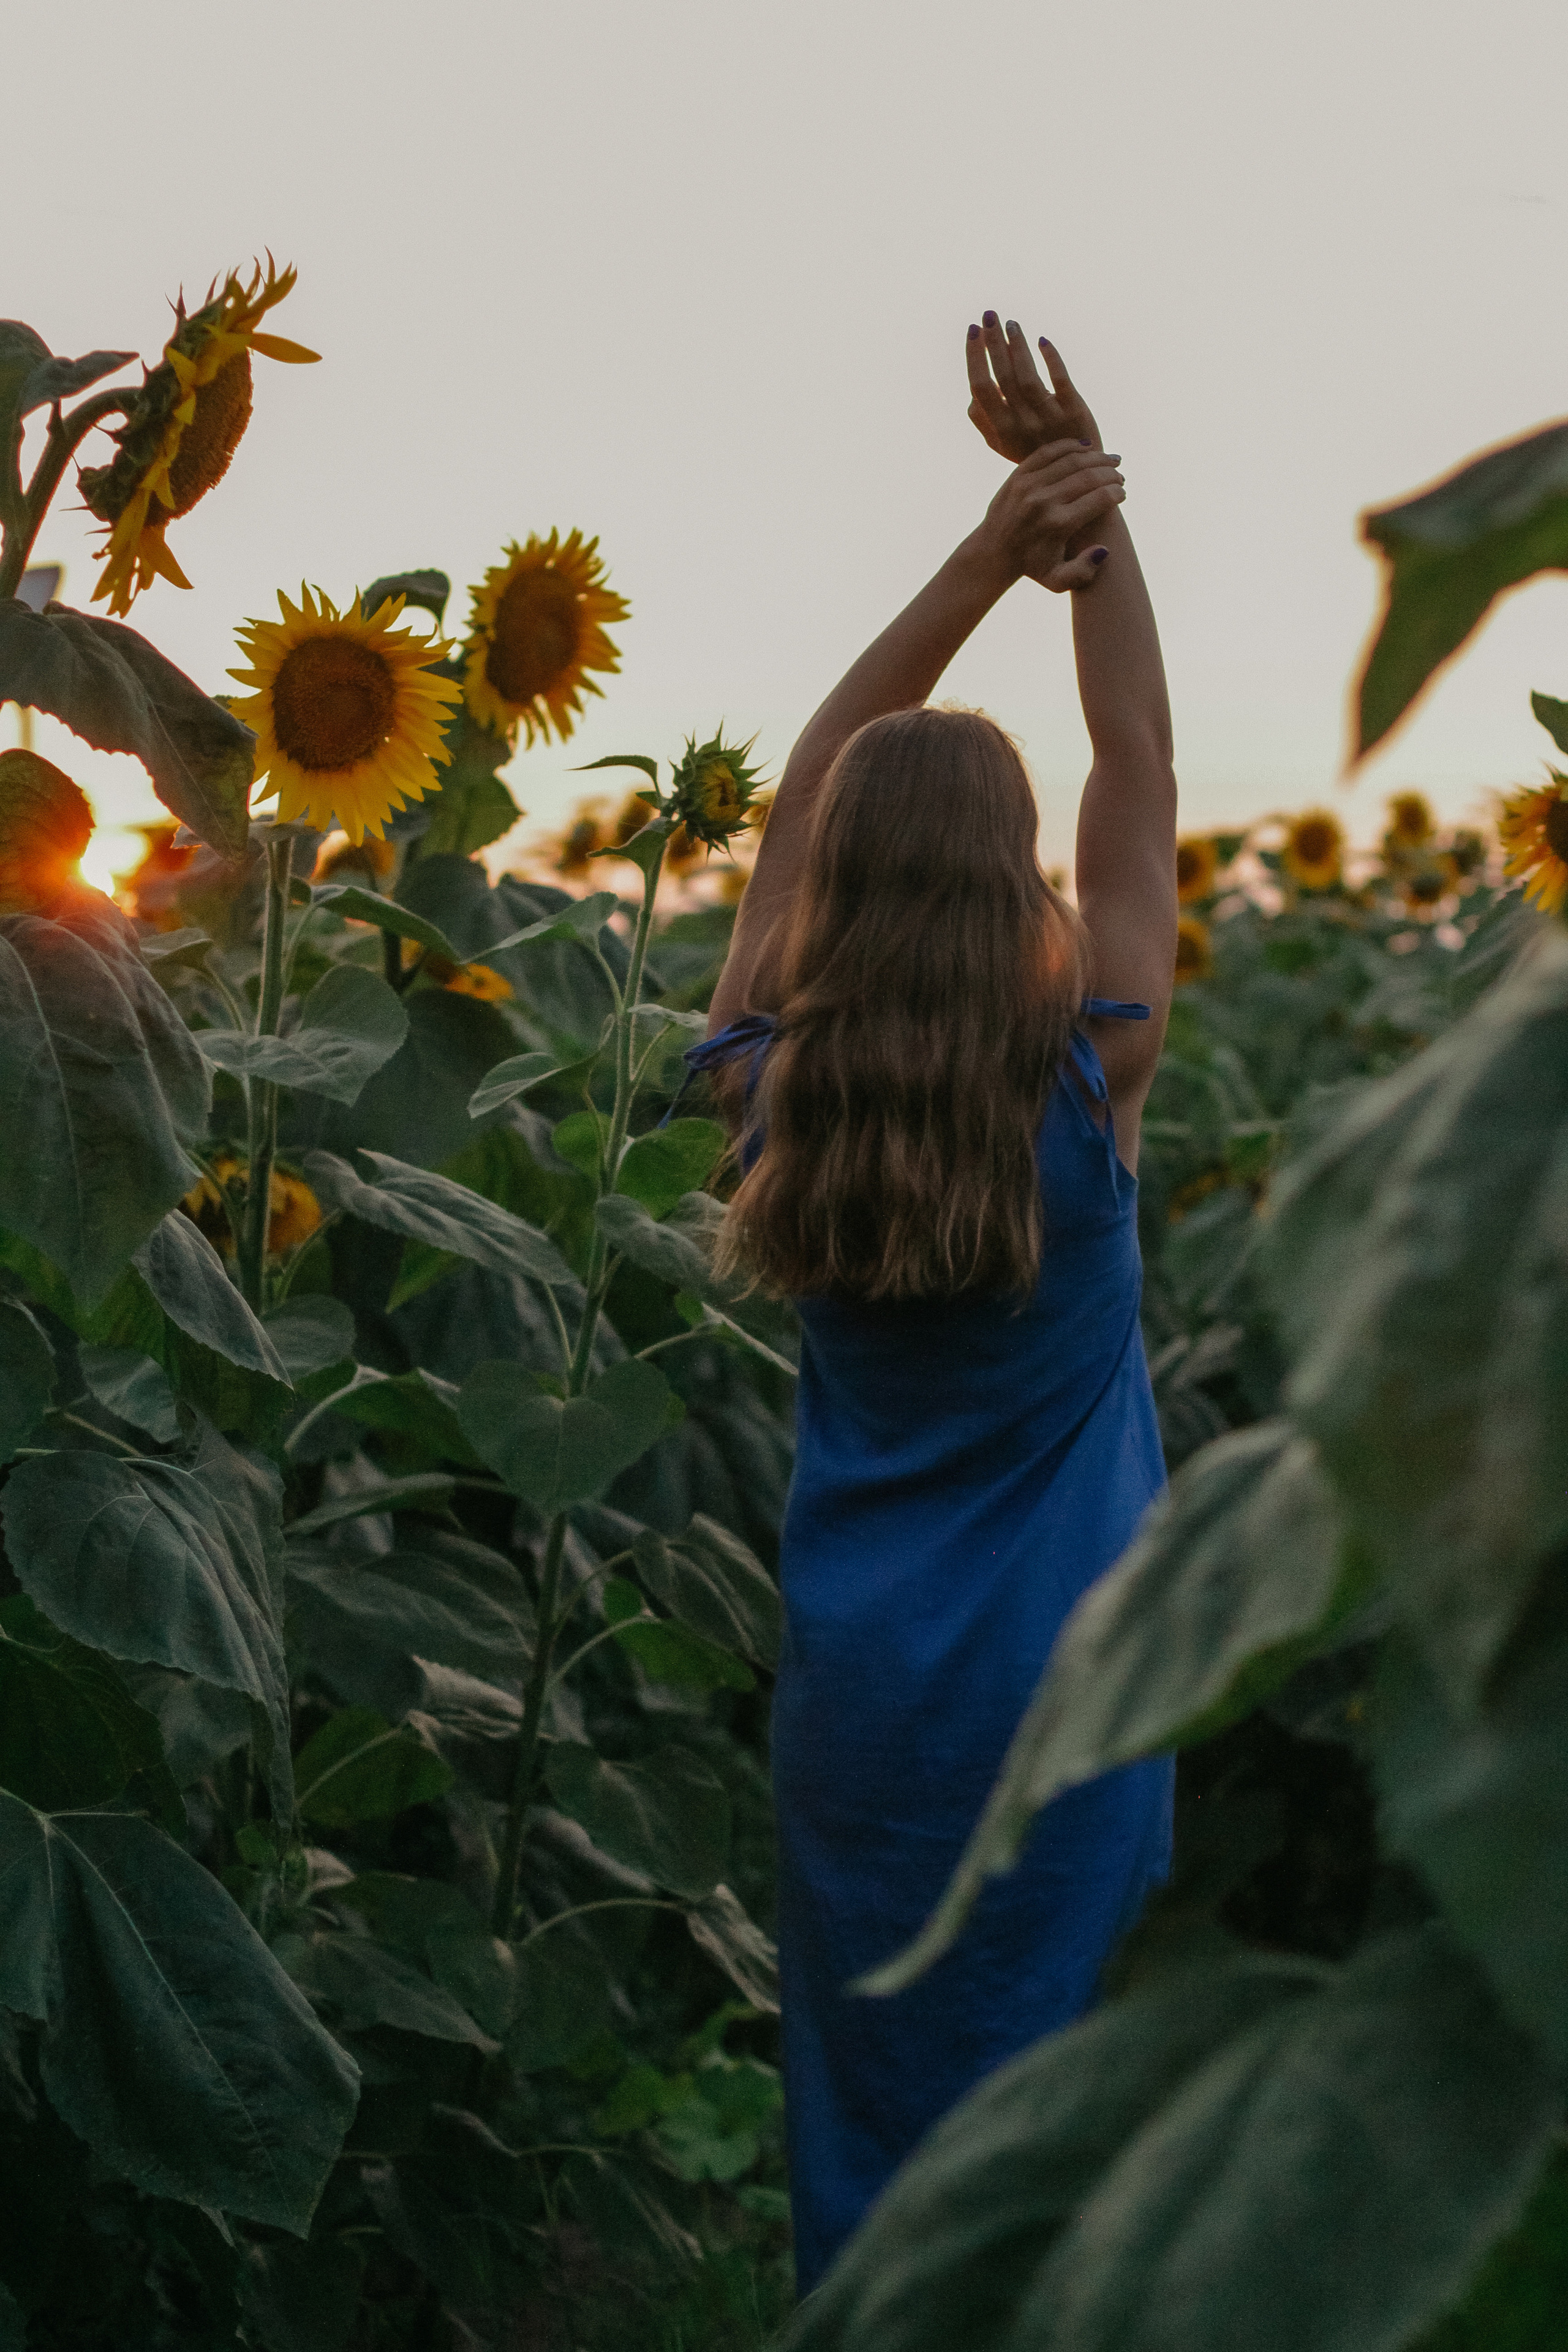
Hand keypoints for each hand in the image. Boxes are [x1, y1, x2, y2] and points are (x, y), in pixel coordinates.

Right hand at [966, 315, 1101, 459]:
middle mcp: (1022, 425)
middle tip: (989, 315)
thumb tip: (973, 394)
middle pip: (1003, 377)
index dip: (975, 357)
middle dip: (994, 342)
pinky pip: (1061, 380)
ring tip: (1011, 323)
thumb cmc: (1034, 455)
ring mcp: (1048, 418)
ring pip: (1028, 376)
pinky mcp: (1074, 411)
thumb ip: (985, 422)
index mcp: (1001, 431)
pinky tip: (1042, 341)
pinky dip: (1051, 358)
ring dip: (1018, 345)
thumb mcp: (1002, 446)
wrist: (1075, 476)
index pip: (981, 389)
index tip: (973, 331)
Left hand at [978, 440, 1124, 592]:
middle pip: (1088, 477)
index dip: (1116, 493)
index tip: (1122, 493)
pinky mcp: (1018, 474)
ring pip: (1071, 460)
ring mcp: (1029, 485)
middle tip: (1120, 476)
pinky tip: (1087, 448)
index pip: (1098, 499)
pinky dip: (1070, 446)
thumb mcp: (1057, 581)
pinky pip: (1049, 452)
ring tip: (1110, 460)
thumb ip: (1083, 572)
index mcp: (1057, 526)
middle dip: (1110, 474)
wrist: (993, 552)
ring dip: (1096, 457)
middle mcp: (1043, 502)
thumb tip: (1103, 549)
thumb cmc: (1032, 566)